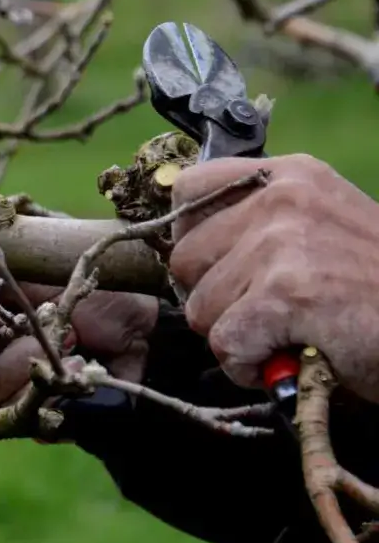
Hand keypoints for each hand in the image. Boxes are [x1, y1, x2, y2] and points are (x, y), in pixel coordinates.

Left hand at [170, 153, 378, 403]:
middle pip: (183, 259)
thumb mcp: (321, 226)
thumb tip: (186, 247)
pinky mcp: (288, 294)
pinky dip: (249, 366)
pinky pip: (226, 343)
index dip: (192, 239)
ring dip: (235, 336)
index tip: (220, 266)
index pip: (188, 190)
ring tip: (285, 333)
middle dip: (213, 299)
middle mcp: (282, 200)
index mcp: (288, 176)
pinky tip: (287, 357)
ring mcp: (283, 244)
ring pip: (200, 308)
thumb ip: (259, 223)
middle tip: (263, 313)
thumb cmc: (376, 287)